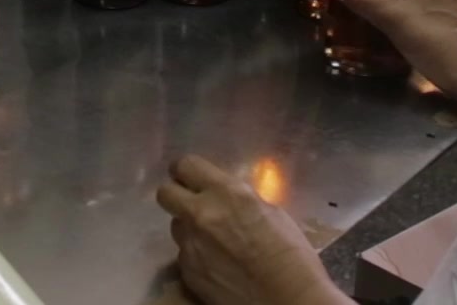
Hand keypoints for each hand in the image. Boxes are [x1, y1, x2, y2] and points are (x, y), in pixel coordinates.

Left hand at [156, 156, 341, 304]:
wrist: (287, 300)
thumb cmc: (291, 255)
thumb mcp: (270, 212)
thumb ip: (239, 200)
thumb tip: (225, 199)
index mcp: (225, 193)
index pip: (185, 165)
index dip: (186, 171)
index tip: (191, 177)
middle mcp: (200, 215)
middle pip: (165, 193)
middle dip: (176, 196)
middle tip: (193, 204)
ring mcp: (190, 246)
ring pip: (176, 227)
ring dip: (189, 229)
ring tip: (214, 241)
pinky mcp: (187, 273)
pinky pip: (184, 255)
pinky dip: (196, 256)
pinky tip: (218, 265)